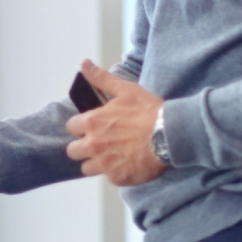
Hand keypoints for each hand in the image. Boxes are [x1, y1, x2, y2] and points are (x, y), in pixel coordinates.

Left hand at [64, 59, 167, 186]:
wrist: (170, 135)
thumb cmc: (148, 110)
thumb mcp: (125, 89)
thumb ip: (101, 79)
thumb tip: (84, 63)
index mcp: (92, 122)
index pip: (70, 127)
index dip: (80, 126)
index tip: (91, 126)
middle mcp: (93, 145)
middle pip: (72, 151)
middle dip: (82, 147)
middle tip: (99, 143)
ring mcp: (104, 164)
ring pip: (87, 168)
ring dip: (96, 163)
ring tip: (112, 156)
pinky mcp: (118, 178)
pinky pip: (109, 178)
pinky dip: (116, 172)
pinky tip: (128, 164)